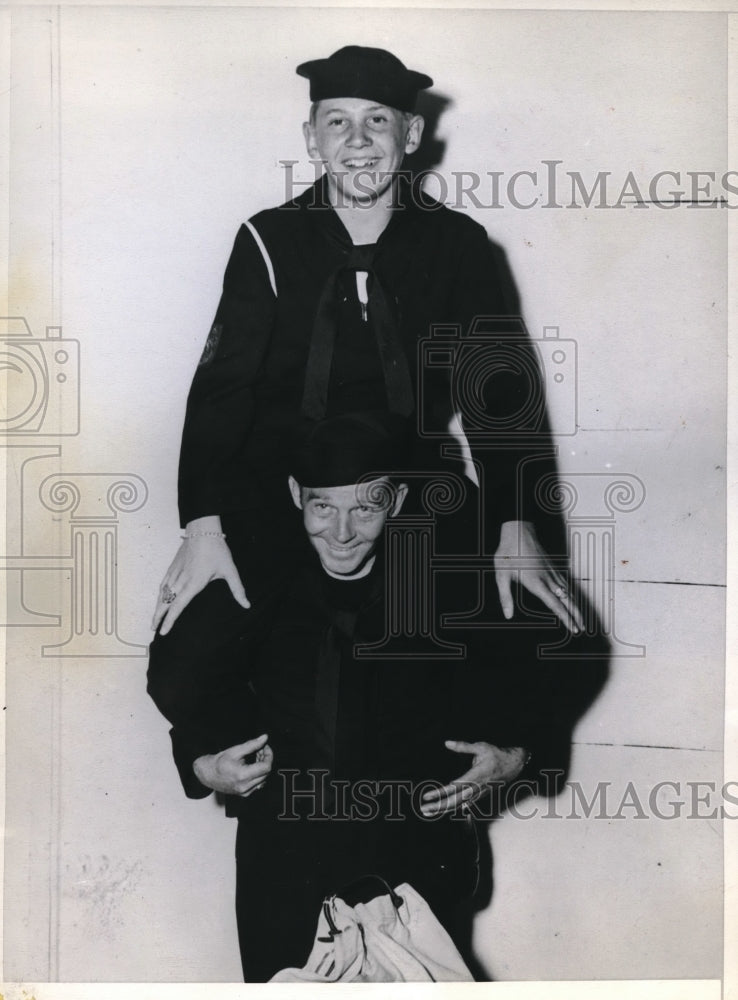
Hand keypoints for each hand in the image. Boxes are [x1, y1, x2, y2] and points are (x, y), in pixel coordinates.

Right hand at [152, 515, 249, 634]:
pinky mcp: (173, 566)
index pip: (179, 606)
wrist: (203, 530)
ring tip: (154, 620)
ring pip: (162, 593)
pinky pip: (163, 583)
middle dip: (158, 617)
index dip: (170, 620)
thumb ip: (237, 589)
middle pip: (166, 602)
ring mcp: (175, 572)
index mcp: (194, 583)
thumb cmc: (217, 549)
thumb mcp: (230, 570)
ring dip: (157, 607)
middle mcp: (182, 580)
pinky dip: (160, 594)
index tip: (164, 631)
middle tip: (153, 630)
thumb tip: (246, 605)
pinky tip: (159, 599)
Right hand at [193, 734, 273, 796]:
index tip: (266, 747)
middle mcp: (245, 786)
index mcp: (242, 776)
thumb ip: (252, 744)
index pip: (266, 767)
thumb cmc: (218, 762)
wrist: (207, 774)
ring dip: (262, 766)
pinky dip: (258, 774)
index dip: (269, 755)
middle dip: (265, 759)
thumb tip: (264, 738)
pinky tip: (252, 766)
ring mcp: (245, 792)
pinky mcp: (244, 794)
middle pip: (266, 773)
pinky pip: (258, 784)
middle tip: (260, 749)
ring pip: (263, 778)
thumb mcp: (235, 751)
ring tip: (256, 756)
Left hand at [420, 740, 527, 816]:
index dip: (439, 793)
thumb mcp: (480, 746)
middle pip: (454, 801)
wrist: (515, 764)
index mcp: (475, 776)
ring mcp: (479, 793)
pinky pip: (467, 804)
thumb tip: (446, 743)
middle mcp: (476, 788)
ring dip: (444, 809)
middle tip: (423, 809)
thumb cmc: (497, 754)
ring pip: (460, 805)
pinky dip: (456, 808)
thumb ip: (463, 746)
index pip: (453, 788)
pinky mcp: (481, 794)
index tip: (426, 796)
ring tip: (429, 812)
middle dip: (438, 806)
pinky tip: (447, 811)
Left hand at [494, 520, 582, 632]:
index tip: (573, 628)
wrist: (518, 530)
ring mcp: (551, 571)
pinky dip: (571, 594)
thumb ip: (505, 597)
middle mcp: (547, 578)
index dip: (565, 618)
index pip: (554, 604)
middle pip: (567, 600)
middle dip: (575, 615)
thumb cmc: (508, 552)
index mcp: (536, 582)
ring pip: (568, 591)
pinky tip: (571, 598)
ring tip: (580, 618)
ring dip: (575, 606)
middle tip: (582, 629)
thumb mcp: (501, 575)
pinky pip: (565, 583)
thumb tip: (508, 615)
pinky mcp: (551, 566)